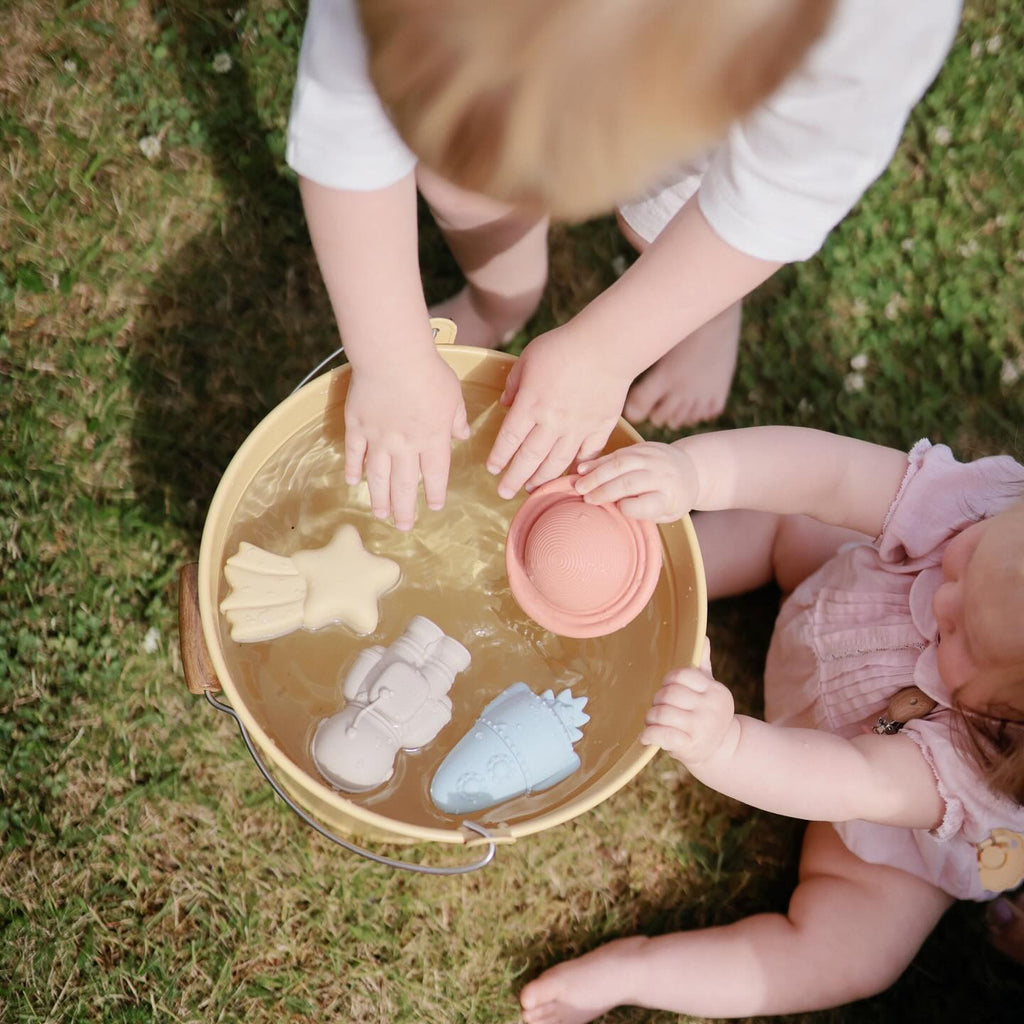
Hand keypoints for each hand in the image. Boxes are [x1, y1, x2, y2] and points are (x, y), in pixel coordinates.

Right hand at [344, 352, 469, 529]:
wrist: (392, 356)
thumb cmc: (427, 371)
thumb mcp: (453, 395)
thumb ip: (457, 419)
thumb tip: (462, 435)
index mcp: (432, 439)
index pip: (434, 475)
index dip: (434, 494)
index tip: (433, 507)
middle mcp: (405, 446)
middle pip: (404, 485)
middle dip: (404, 509)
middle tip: (403, 527)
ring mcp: (378, 438)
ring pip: (378, 477)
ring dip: (379, 499)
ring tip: (380, 515)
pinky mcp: (357, 426)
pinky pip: (354, 454)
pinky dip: (353, 470)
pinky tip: (353, 482)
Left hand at [486, 325, 628, 498]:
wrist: (608, 345)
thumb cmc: (564, 346)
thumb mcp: (528, 357)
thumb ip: (514, 383)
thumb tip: (505, 403)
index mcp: (531, 404)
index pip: (509, 439)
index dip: (499, 457)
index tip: (492, 468)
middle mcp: (553, 421)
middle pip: (529, 457)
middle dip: (514, 478)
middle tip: (503, 492)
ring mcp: (578, 427)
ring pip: (556, 462)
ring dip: (542, 478)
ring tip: (531, 489)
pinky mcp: (600, 427)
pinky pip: (587, 455)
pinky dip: (578, 469)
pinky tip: (569, 478)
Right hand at [574, 441, 698, 521]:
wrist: (691, 469)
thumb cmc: (672, 499)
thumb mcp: (667, 513)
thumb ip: (644, 511)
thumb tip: (614, 505)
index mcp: (670, 497)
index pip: (648, 503)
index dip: (630, 507)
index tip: (616, 509)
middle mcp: (662, 475)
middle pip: (630, 482)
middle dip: (606, 490)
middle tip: (586, 498)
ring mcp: (652, 458)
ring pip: (621, 464)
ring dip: (597, 474)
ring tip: (579, 484)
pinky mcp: (642, 447)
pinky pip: (617, 453)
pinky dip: (598, 462)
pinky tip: (583, 469)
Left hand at [641, 640, 737, 765]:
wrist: (723, 749)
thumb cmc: (709, 712)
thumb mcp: (710, 689)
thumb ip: (703, 664)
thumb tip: (703, 636)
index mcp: (715, 690)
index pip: (683, 675)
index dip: (668, 680)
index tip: (666, 688)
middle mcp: (710, 708)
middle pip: (670, 694)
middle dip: (658, 700)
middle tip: (657, 706)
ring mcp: (701, 728)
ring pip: (662, 713)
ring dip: (651, 717)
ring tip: (652, 721)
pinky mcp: (690, 746)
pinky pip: (661, 735)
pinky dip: (648, 735)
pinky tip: (646, 736)